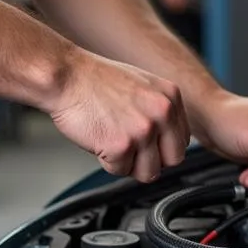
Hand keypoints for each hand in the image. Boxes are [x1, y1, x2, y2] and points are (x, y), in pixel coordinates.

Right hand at [50, 48, 189, 182]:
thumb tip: (167, 140)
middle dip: (151, 160)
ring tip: (112, 141)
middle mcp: (162, 112)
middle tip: (131, 149)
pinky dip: (106, 162)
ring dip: (128, 164)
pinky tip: (99, 140)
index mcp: (170, 97)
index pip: (182, 140)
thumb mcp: (143, 86)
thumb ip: (160, 111)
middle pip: (173, 160)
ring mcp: (143, 130)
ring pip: (149, 172)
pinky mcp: (121, 145)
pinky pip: (120, 171)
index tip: (147, 144)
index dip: (162, 147)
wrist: (66, 75)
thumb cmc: (95, 80)